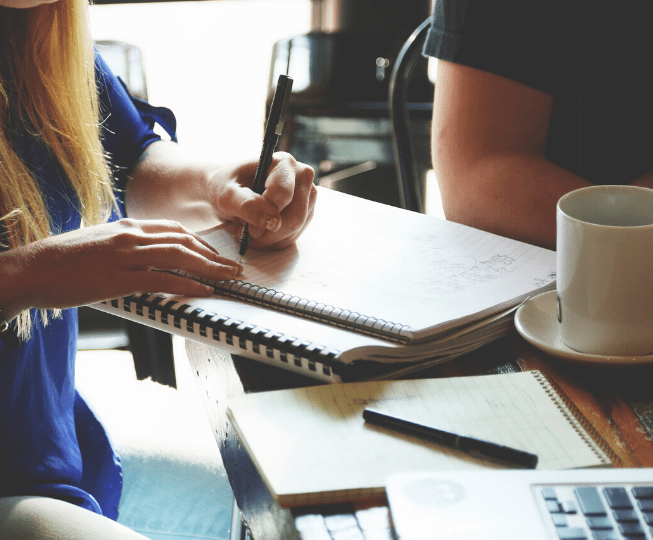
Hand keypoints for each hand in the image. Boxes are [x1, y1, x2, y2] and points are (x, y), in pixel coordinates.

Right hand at [0, 219, 242, 319]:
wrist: (31, 268)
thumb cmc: (62, 260)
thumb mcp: (99, 243)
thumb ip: (124, 245)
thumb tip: (144, 257)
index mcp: (126, 226)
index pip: (174, 229)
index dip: (200, 242)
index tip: (214, 254)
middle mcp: (130, 235)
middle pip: (183, 241)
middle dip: (213, 255)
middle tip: (233, 267)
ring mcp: (125, 255)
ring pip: (179, 257)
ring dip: (210, 268)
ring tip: (229, 278)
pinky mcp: (119, 277)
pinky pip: (162, 279)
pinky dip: (188, 285)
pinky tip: (204, 291)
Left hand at [211, 152, 316, 250]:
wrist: (228, 191)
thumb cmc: (226, 187)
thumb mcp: (226, 194)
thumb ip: (247, 205)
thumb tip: (273, 222)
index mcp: (283, 163)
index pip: (284, 194)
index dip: (265, 214)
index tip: (247, 227)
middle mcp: (301, 176)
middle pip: (295, 216)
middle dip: (269, 232)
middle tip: (247, 234)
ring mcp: (307, 196)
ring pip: (296, 229)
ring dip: (269, 238)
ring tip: (248, 232)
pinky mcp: (306, 213)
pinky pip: (294, 236)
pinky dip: (273, 242)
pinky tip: (259, 234)